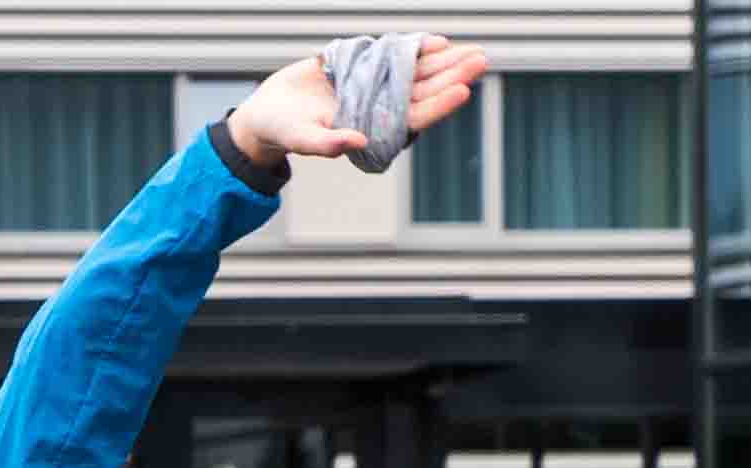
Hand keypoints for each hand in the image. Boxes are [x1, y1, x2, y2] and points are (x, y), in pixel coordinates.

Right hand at [227, 37, 486, 170]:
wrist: (269, 109)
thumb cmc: (283, 130)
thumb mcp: (299, 137)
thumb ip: (326, 144)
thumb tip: (358, 141)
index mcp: (371, 127)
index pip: (413, 118)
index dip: (439, 105)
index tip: (463, 91)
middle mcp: (379, 106)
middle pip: (424, 92)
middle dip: (453, 76)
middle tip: (481, 60)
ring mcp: (376, 86)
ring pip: (418, 73)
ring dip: (445, 61)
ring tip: (472, 50)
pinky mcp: (367, 67)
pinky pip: (399, 56)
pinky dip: (417, 48)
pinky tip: (436, 41)